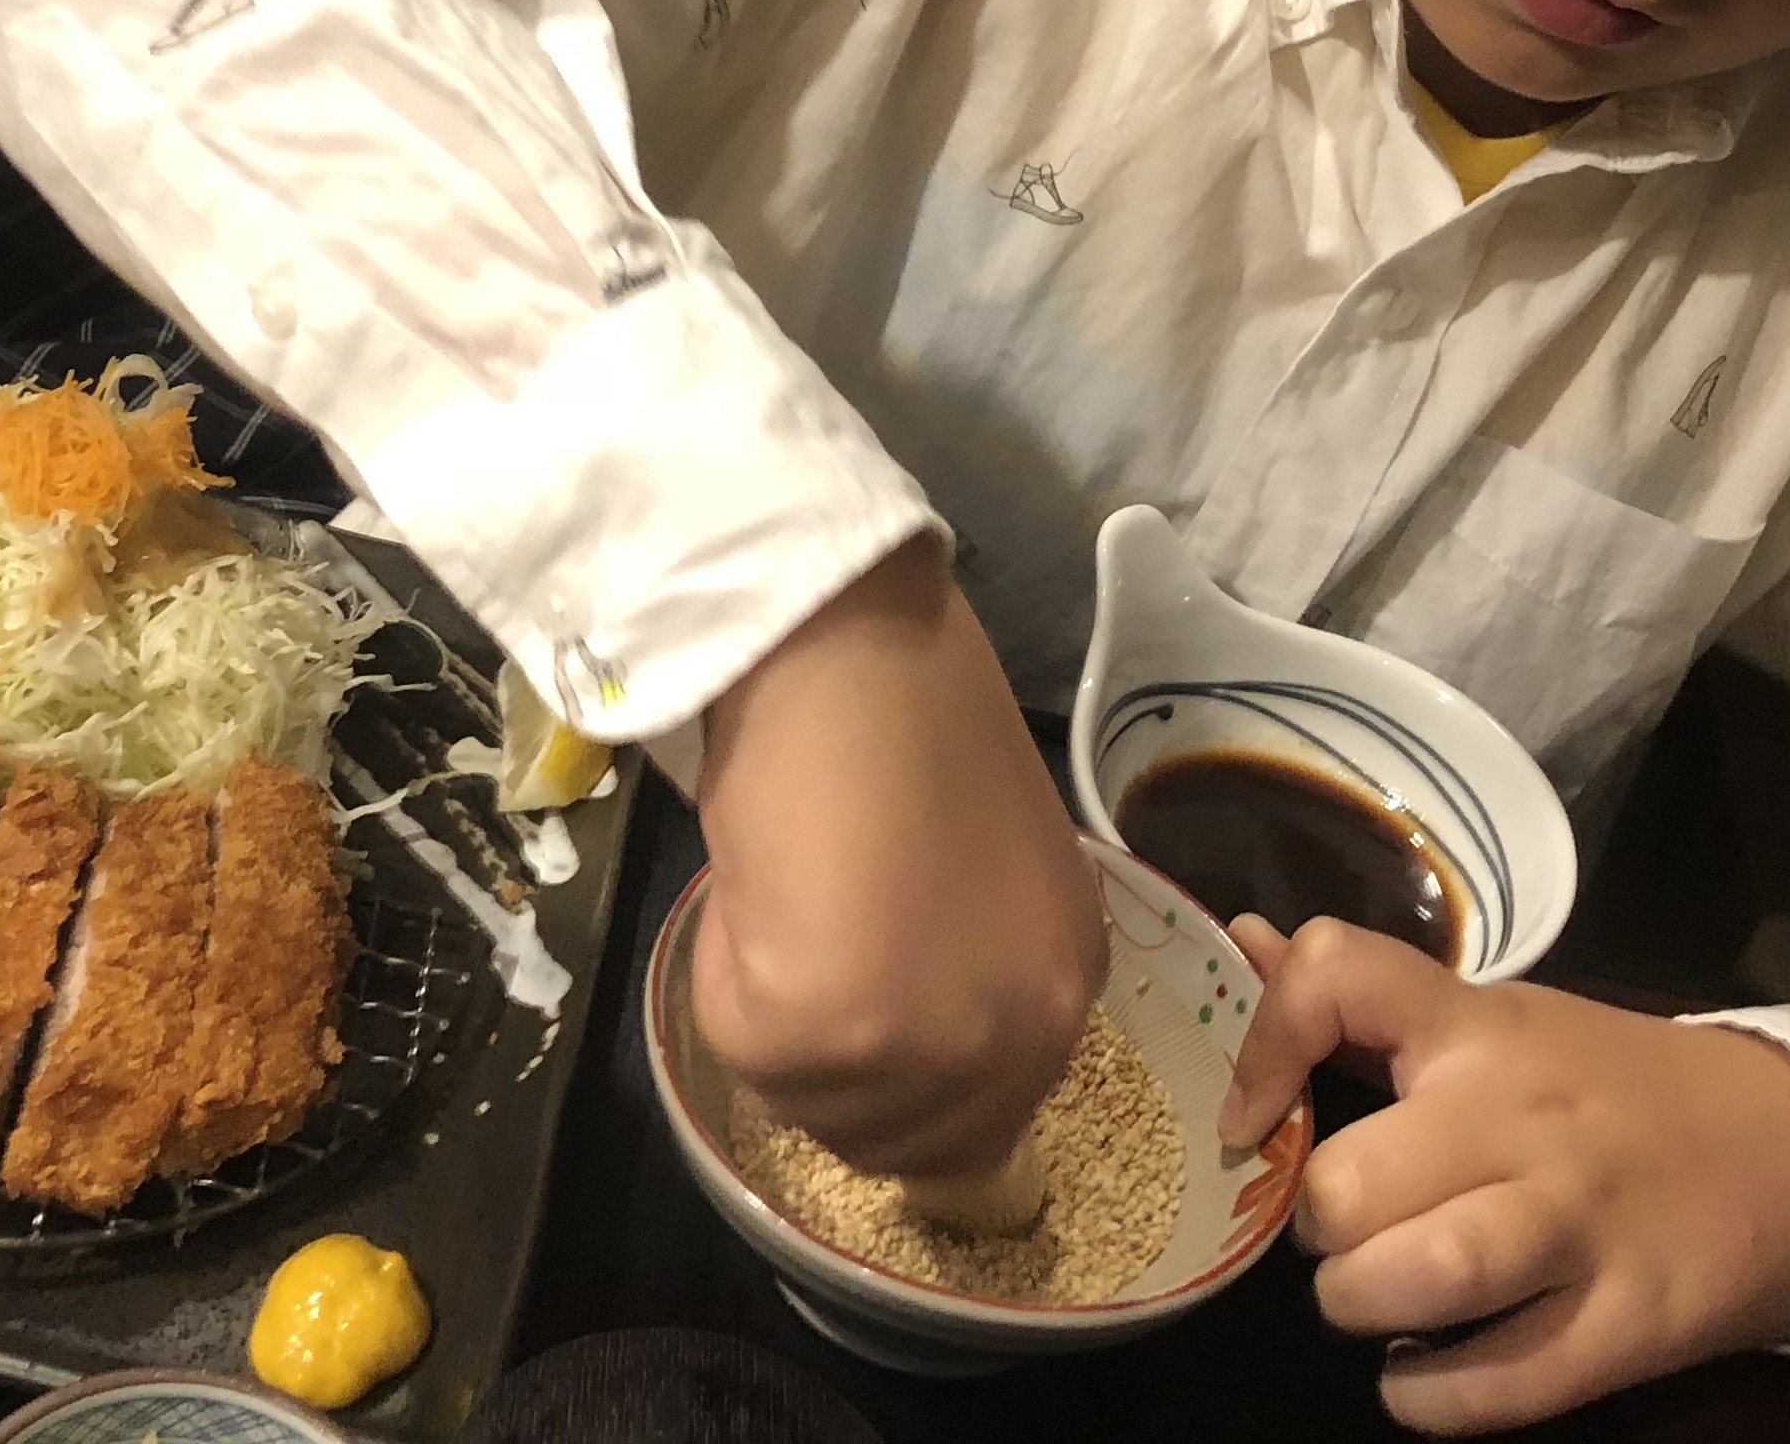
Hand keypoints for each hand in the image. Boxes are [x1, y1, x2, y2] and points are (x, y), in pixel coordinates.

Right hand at [688, 536, 1106, 1175]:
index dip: (894, 1096)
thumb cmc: (909, 721)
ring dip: (770, 1008)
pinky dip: (723, 969)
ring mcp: (921, 1046)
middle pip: (887, 1144)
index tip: (845, 1030)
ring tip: (792, 886)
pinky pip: (737, 1043)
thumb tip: (896, 1041)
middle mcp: (1017, 1037)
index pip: (976, 1133)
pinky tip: (762, 878)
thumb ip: (967, 975)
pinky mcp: (818, 1028)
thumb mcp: (986, 876)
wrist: (849, 645)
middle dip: (826, 1065)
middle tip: (803, 942)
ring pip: (801, 1102)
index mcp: (1066, 989)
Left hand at [1218, 916, 1789, 1432]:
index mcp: (1481, 1026)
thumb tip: (1239, 944)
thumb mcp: (1498, 1018)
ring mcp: (1577, 1226)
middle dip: (1320, 1227)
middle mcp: (1520, 1117)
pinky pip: (1484, 1388)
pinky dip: (1425, 1396)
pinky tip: (1428, 1371)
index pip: (1340, 979)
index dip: (1263, 1047)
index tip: (1250, 1120)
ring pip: (1407, 1280)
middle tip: (1351, 1231)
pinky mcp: (1626, 1327)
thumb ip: (1366, 995)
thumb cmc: (1614, 1088)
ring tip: (1380, 1300)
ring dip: (1362, 1308)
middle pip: (1346, 1183)